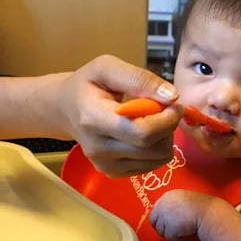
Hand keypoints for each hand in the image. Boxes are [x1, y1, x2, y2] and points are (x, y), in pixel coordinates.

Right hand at [56, 55, 184, 176]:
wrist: (65, 109)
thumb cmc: (88, 84)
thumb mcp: (108, 68)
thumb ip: (140, 79)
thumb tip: (172, 97)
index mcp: (94, 119)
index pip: (142, 132)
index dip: (167, 120)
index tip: (175, 105)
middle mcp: (98, 148)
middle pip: (153, 148)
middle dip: (168, 127)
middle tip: (164, 109)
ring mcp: (105, 164)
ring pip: (157, 158)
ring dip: (165, 137)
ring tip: (151, 119)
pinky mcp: (113, 172)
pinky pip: (152, 165)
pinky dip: (156, 148)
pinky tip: (144, 133)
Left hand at [150, 190, 215, 240]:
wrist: (208, 213)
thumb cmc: (201, 207)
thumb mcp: (184, 200)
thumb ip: (173, 206)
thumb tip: (165, 217)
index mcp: (167, 196)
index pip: (155, 212)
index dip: (162, 220)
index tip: (171, 224)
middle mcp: (162, 205)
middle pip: (154, 223)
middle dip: (164, 228)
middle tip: (176, 231)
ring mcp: (165, 217)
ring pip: (162, 232)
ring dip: (172, 234)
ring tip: (184, 232)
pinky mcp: (169, 228)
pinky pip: (170, 238)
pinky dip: (178, 239)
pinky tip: (187, 235)